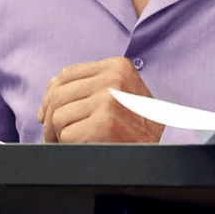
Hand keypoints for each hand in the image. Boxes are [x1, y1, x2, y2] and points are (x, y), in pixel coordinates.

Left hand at [37, 57, 165, 142]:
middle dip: (49, 118)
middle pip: (58, 95)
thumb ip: (89, 84)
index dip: (50, 95)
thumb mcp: (121, 92)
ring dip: (58, 135)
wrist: (167, 145)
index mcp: (117, 66)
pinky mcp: (105, 124)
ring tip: (69, 143)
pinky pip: (66, 134)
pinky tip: (79, 148)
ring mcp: (109, 100)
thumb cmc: (141, 122)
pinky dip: (67, 145)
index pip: (66, 74)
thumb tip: (51, 85)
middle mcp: (113, 79)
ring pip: (58, 116)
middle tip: (52, 134)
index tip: (47, 113)